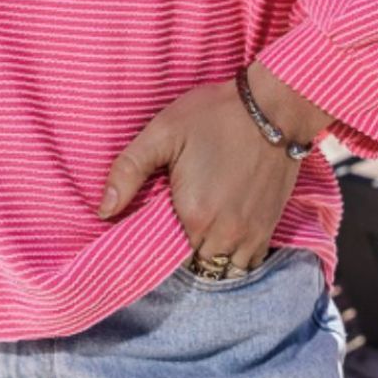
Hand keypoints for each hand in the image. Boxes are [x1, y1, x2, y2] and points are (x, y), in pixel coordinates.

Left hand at [96, 69, 330, 270]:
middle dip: (186, 254)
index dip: (160, 248)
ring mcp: (251, 233)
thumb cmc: (214, 115)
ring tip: (202, 235)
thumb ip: (128, 171)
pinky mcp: (269, 226)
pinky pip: (251, 263)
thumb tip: (104, 210)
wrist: (273, 108)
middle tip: (179, 228)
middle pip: (198, 266)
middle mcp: (225, 234)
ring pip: (225, 270)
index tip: (158, 228)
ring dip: (212, 259)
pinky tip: (226, 236)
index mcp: (194, 216)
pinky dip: (237, 257)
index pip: (168, 257)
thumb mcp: (162, 132)